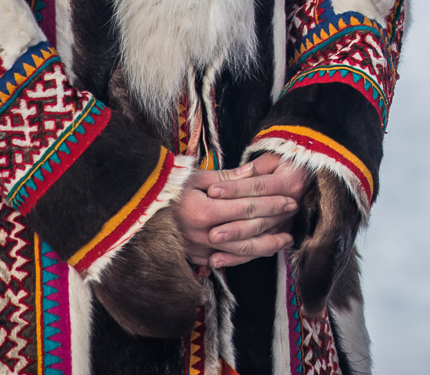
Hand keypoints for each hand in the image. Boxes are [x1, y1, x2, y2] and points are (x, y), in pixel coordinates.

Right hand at [174, 153, 307, 268]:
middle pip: (249, 231)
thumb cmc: (166, 188)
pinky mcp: (195, 259)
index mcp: (203, 213)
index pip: (247, 208)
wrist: (135, 211)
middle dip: (275, 221)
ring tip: (285, 240)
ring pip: (241, 252)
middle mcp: (201, 236)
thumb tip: (255, 171)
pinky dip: (246, 256)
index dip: (272, 203)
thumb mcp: (196, 178)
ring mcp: (198, 251)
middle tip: (293, 213)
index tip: (290, 199)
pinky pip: (227, 260)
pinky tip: (261, 251)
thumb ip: (228, 178)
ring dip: (266, 245)